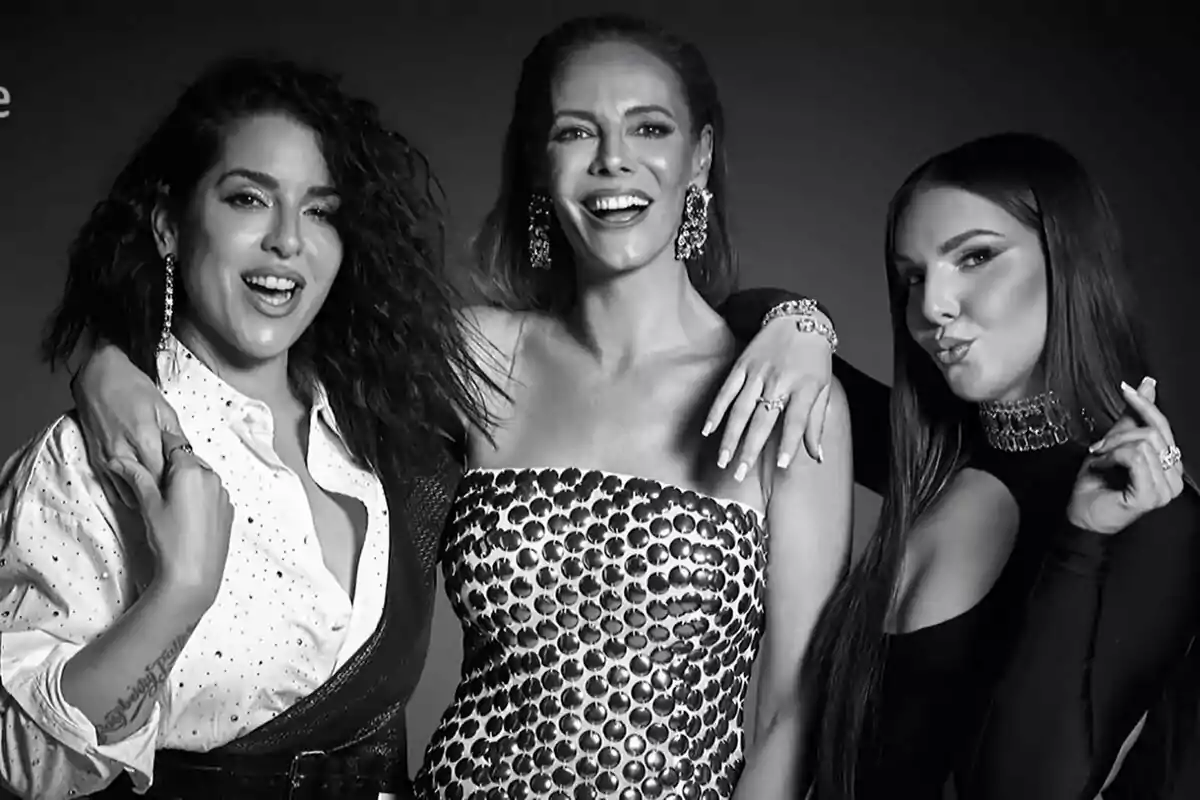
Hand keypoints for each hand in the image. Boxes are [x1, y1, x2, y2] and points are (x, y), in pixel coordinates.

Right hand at [71, 343, 183, 505]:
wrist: (98, 378)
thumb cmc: (133, 389)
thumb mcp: (164, 410)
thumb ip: (176, 438)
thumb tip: (190, 459)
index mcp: (144, 440)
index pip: (165, 476)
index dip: (178, 484)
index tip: (188, 487)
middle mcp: (123, 454)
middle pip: (148, 487)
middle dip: (164, 493)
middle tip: (178, 496)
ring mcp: (107, 460)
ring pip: (130, 494)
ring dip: (146, 497)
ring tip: (161, 498)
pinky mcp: (96, 462)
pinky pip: (113, 489)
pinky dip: (129, 495)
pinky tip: (142, 496)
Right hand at [109, 432, 234, 598]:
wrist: (194, 574)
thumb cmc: (170, 540)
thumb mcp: (149, 505)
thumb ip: (137, 477)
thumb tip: (120, 461)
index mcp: (192, 471)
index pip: (174, 445)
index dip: (159, 449)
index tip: (148, 455)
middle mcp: (212, 478)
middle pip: (189, 462)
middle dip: (172, 469)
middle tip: (155, 488)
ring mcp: (223, 495)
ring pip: (201, 478)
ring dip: (187, 484)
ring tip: (170, 506)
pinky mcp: (228, 510)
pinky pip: (212, 495)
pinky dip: (199, 498)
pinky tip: (186, 517)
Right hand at [704, 315, 833, 478]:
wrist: (798, 319)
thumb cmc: (815, 359)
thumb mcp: (823, 389)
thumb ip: (815, 424)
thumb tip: (817, 456)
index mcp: (805, 387)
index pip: (795, 420)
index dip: (788, 443)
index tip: (781, 465)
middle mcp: (780, 381)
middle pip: (762, 420)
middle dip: (750, 449)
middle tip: (740, 474)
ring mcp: (758, 373)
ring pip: (741, 410)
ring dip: (730, 437)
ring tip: (722, 460)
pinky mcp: (742, 366)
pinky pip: (726, 391)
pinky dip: (716, 411)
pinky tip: (708, 430)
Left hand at [1068, 378, 1184, 534]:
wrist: (1080, 515)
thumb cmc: (1096, 484)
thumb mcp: (1113, 444)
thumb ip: (1132, 419)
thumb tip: (1148, 386)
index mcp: (1170, 464)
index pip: (1164, 427)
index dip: (1145, 406)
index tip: (1127, 389)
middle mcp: (1174, 477)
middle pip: (1153, 433)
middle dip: (1119, 434)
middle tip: (1098, 446)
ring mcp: (1166, 489)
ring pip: (1143, 444)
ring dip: (1112, 447)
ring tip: (1098, 459)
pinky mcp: (1150, 496)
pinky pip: (1135, 458)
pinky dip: (1112, 457)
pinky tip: (1100, 465)